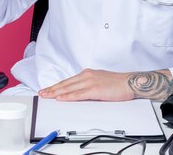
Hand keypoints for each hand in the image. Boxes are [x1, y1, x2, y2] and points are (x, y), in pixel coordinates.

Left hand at [38, 69, 172, 100]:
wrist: (131, 82)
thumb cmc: (118, 84)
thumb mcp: (100, 82)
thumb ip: (89, 86)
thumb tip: (79, 93)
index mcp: (88, 73)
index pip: (68, 81)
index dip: (57, 86)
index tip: (47, 90)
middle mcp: (87, 75)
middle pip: (66, 83)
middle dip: (52, 89)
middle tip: (41, 93)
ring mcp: (90, 81)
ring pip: (69, 88)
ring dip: (56, 93)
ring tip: (46, 96)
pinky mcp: (95, 89)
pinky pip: (78, 94)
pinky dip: (68, 96)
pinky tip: (61, 98)